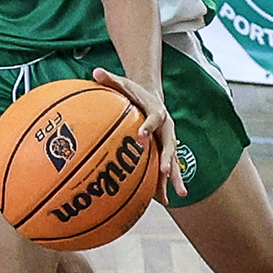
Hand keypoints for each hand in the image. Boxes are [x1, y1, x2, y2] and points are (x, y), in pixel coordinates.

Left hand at [90, 66, 180, 197]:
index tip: (141, 135)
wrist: (152, 97)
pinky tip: (162, 202)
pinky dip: (164, 184)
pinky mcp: (164, 152)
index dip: (149, 126)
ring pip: (173, 162)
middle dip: (168, 159)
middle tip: (165, 171)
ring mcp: (168, 142)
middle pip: (170, 145)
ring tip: (178, 195)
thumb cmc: (134, 93)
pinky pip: (164, 169)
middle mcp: (167, 129)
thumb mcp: (123, 83)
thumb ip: (110, 79)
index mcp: (157, 112)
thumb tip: (94, 71)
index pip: (155, 119)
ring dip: (175, 178)